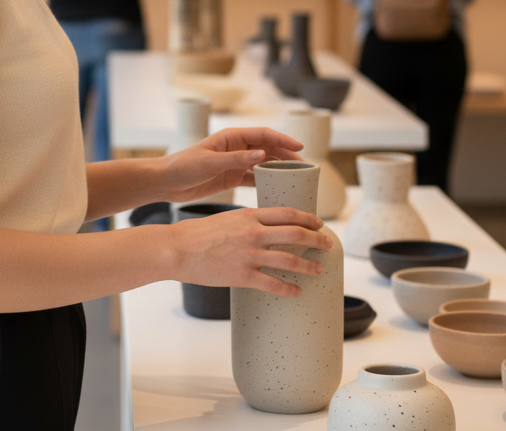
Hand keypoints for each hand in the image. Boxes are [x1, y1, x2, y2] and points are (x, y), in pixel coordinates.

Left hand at [159, 127, 304, 203]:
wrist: (166, 181)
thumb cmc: (183, 166)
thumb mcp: (209, 162)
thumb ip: (235, 159)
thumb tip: (261, 154)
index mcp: (230, 137)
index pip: (263, 135)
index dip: (283, 140)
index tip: (300, 148)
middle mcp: (235, 147)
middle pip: (267, 149)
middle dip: (286, 156)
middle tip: (305, 168)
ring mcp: (235, 162)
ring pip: (263, 163)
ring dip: (279, 169)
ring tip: (296, 179)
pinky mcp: (232, 177)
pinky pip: (254, 177)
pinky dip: (267, 182)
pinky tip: (278, 190)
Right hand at [171, 206, 333, 296]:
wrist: (178, 248)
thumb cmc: (197, 233)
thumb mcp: (226, 218)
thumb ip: (246, 223)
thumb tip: (264, 229)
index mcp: (248, 215)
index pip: (287, 213)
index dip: (308, 218)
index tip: (319, 223)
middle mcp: (253, 233)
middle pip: (296, 233)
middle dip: (317, 239)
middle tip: (328, 244)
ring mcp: (249, 254)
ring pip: (290, 259)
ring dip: (309, 265)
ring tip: (320, 270)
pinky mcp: (243, 275)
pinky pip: (274, 284)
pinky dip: (289, 289)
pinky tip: (297, 292)